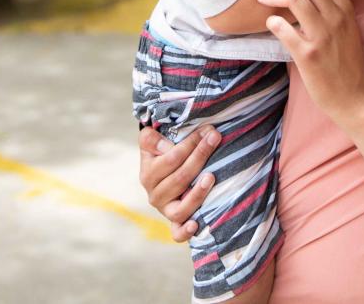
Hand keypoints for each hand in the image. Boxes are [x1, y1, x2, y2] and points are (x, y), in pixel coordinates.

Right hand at [137, 124, 220, 242]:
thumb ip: (151, 139)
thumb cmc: (164, 153)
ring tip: (211, 177)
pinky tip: (196, 223)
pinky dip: (185, 231)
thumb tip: (165, 146)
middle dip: (200, 156)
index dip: (191, 144)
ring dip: (197, 193)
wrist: (164, 173)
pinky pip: (177, 233)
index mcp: (148, 174)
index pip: (171, 158)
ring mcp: (166, 211)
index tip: (209, 131)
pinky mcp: (175, 223)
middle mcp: (155, 195)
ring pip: (180, 208)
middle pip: (179, 179)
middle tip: (215, 140)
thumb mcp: (152, 143)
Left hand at [259, 0, 363, 125]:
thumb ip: (332, 7)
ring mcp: (323, 35)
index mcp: (345, 7)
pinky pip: (284, 29)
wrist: (355, 97)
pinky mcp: (309, 55)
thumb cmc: (347, 62)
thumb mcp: (347, 27)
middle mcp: (336, 16)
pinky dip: (272, 22)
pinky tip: (271, 24)